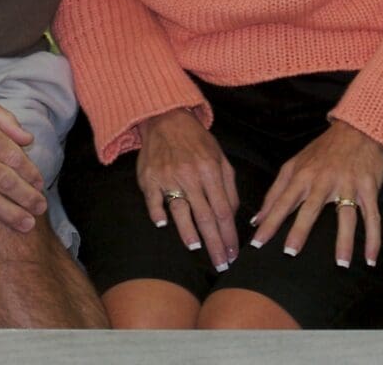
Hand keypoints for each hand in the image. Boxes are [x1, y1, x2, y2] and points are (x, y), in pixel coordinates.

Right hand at [135, 108, 239, 270]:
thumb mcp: (220, 157)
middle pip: (205, 216)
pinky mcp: (149, 178)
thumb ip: (228, 186)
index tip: (233, 253)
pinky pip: (152, 199)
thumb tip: (232, 215)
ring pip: (180, 209)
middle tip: (220, 264)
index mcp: (211, 170)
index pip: (223, 211)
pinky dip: (157, 212)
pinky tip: (162, 225)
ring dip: (188, 232)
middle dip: (215, 243)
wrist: (166, 119)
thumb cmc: (197, 141)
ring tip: (196, 248)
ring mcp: (168, 177)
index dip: (229, 235)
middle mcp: (190, 175)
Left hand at [250, 120, 382, 267]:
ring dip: (344, 241)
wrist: (357, 128)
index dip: (269, 222)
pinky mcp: (368, 187)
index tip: (257, 243)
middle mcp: (324, 180)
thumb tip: (257, 219)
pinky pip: (372, 216)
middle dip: (300, 230)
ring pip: (346, 215)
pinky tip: (370, 259)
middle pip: (311, 208)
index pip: (283, 202)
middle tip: (290, 252)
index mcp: (303, 175)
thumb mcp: (294, 164)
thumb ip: (275, 192)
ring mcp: (348, 184)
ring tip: (341, 264)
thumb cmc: (322, 150)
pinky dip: (373, 238)